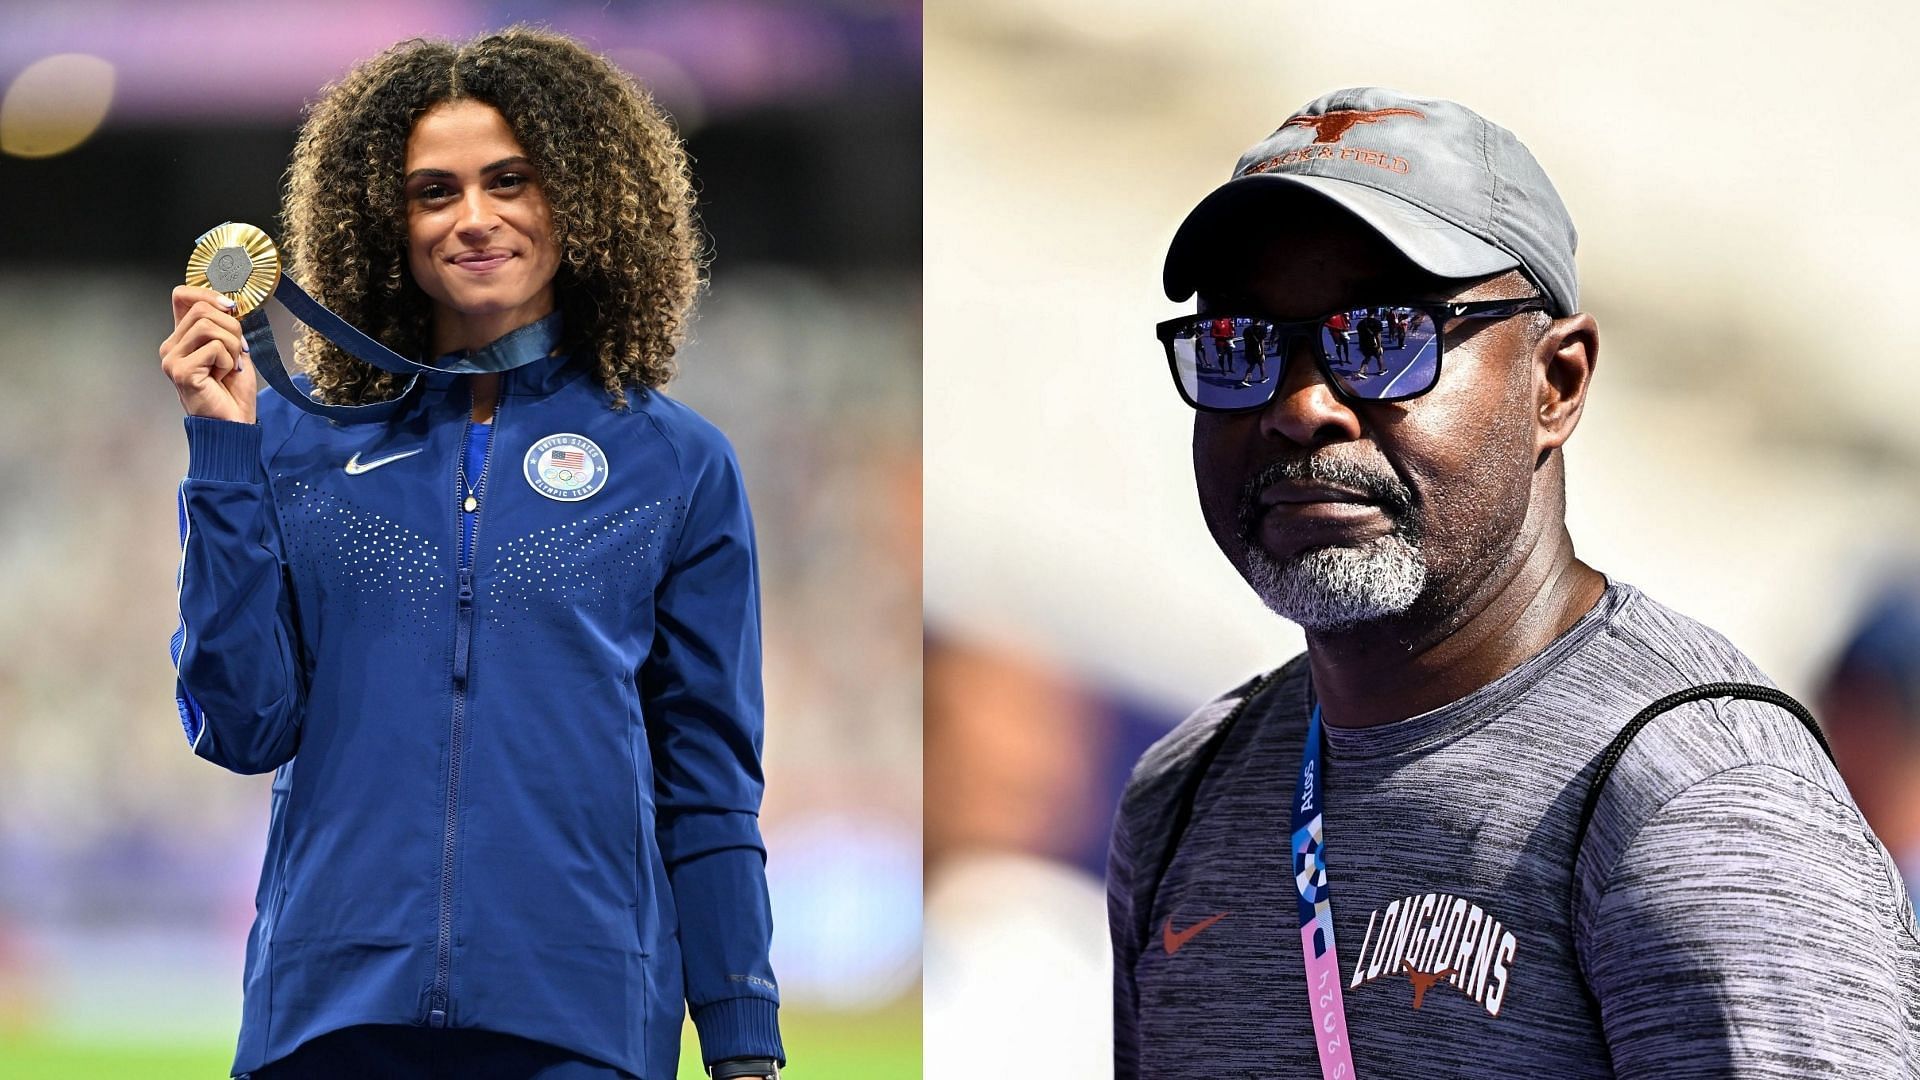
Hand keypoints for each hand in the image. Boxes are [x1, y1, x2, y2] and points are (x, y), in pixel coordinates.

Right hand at [161, 285, 256, 423]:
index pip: (182, 296)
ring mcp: (172, 359)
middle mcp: (172, 346)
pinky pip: (213, 347)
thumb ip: (226, 327)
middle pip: (202, 309)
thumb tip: (230, 304)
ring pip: (207, 325)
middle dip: (231, 326)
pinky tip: (223, 376)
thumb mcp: (234, 350)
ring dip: (231, 345)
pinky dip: (228, 361)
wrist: (234, 423)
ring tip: (231, 366)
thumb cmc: (233, 392)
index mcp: (183, 338)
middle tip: (238, 351)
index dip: (208, 293)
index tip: (231, 307)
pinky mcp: (181, 370)